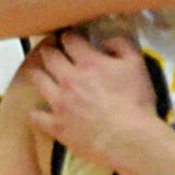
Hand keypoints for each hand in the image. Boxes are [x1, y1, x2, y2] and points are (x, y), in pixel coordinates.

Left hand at [28, 33, 166, 169]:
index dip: (68, 36)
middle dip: (49, 50)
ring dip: (38, 73)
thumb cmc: (136, 101)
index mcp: (88, 62)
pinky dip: (36, 112)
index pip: (70, 40)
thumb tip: (105, 41)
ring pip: (38, 80)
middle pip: (49, 56)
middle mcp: (68, 78)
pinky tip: (39, 112)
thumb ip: (122, 45)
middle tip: (51, 50)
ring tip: (41, 73)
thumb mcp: (137, 65)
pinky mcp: (56, 125)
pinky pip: (36, 116)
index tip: (69, 37)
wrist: (127, 139)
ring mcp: (59, 102)